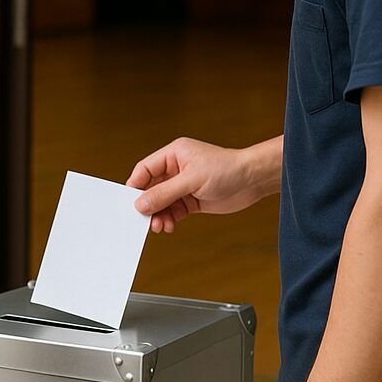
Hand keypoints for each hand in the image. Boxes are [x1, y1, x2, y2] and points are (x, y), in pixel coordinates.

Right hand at [127, 137, 269, 232]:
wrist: (252, 180)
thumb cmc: (226, 169)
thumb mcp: (191, 180)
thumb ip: (164, 193)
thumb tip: (141, 204)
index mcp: (173, 155)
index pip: (145, 169)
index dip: (135, 186)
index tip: (129, 203)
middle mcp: (176, 169)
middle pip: (152, 188)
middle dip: (148, 205)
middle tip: (145, 220)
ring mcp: (184, 185)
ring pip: (162, 202)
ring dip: (159, 215)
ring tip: (160, 226)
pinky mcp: (192, 200)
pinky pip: (174, 210)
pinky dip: (170, 219)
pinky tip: (170, 226)